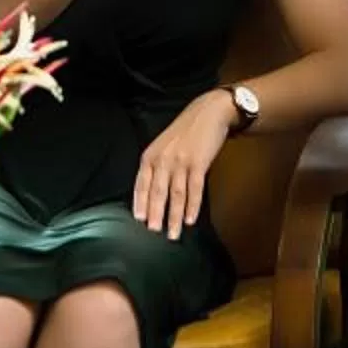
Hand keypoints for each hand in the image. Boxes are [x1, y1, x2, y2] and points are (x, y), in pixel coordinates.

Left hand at [133, 91, 236, 239]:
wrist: (208, 113)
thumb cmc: (185, 132)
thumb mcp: (163, 146)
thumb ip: (156, 166)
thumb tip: (152, 194)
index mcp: (151, 155)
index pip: (142, 183)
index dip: (140, 202)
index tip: (139, 219)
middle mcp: (163, 159)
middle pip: (157, 191)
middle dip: (155, 214)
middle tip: (154, 231)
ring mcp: (181, 161)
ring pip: (176, 194)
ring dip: (174, 216)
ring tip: (173, 233)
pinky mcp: (199, 163)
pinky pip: (194, 189)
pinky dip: (192, 206)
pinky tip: (190, 219)